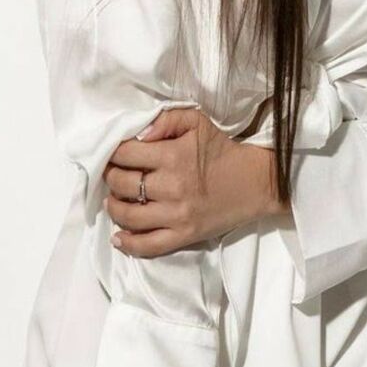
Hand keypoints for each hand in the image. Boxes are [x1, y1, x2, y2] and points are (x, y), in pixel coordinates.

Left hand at [103, 104, 285, 259]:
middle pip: (122, 185)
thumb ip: (165, 120)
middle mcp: (172, 186)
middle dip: (110, 178)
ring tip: (114, 200)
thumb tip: (137, 135)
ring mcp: (177, 215)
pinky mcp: (184, 235)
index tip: (112, 154)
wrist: (256, 182)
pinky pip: (149, 245)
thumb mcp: (197, 123)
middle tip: (112, 175)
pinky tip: (118, 237)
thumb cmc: (223, 150)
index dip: (112, 153)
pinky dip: (128, 244)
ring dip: (114, 208)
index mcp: (173, 155)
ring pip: (129, 216)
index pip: (125, 154)